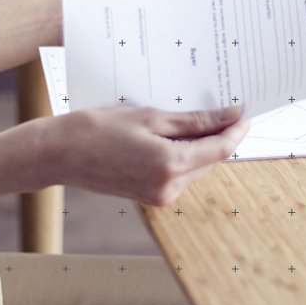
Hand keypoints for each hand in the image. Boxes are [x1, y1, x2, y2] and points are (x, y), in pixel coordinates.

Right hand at [22, 105, 250, 206]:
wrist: (61, 153)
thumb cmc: (100, 129)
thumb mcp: (151, 117)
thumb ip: (194, 122)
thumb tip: (230, 117)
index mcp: (171, 166)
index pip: (220, 149)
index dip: (236, 130)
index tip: (244, 111)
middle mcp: (170, 188)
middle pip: (211, 160)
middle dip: (219, 136)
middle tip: (222, 107)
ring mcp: (160, 196)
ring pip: (197, 167)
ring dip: (201, 145)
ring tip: (194, 117)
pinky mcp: (151, 197)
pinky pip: (180, 174)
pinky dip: (184, 155)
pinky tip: (175, 134)